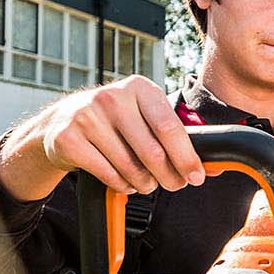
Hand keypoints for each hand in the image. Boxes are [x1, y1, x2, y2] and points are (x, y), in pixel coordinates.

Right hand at [0, 75, 205, 201]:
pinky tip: (124, 181)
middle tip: (175, 185)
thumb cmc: (114, 121)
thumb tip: (213, 165)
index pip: (170, 127)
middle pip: (153, 152)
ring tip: (146, 183)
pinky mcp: (68, 139)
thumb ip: (175, 135)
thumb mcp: (143, 115)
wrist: (59, 123)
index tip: (196, 176)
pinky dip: (122, 186)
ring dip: (145, 184)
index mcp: (139, 87)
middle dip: (169, 176)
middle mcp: (112, 97)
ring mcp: (87, 117)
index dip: (187, 157)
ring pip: (131, 167)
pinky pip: (109, 175)